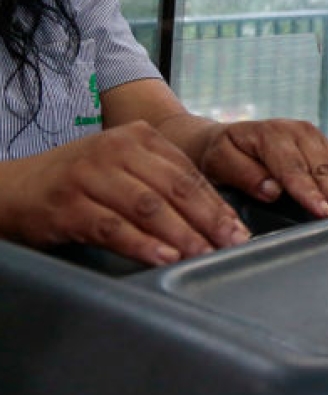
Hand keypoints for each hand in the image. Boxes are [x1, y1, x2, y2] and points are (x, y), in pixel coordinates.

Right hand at [0, 122, 250, 266]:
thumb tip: (212, 218)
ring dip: (181, 234)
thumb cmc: (81, 180)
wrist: (16, 187)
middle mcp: (119, 150)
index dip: (216, 204)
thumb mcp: (125, 167)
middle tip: (230, 245)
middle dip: (208, 219)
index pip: (189, 173)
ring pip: (149, 207)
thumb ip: (162, 182)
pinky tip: (163, 258)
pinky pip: (114, 228)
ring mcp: (93, 176)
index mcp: (140, 137)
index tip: (237, 230)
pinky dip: (142, 244)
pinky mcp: (70, 205)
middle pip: (175, 188)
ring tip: (202, 254)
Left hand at [193, 119, 327, 217]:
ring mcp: (311, 135)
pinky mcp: (320, 142)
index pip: (294, 170)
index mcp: (271, 135)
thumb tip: (272, 190)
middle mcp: (296, 132)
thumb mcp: (218, 163)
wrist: (216, 138)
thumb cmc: (216, 154)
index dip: (310, 193)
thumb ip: (244, 175)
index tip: (324, 212)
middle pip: (322, 168)